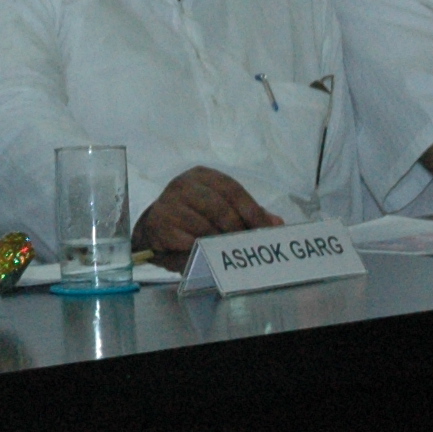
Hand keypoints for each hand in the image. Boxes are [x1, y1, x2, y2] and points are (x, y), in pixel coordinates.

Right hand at [136, 166, 280, 255]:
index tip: (265, 230)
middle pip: (219, 207)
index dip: (252, 211)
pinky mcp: (159, 224)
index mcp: (203, 175)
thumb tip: (278, 224)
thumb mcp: (220, 209)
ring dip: (219, 243)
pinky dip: (201, 251)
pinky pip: (187, 241)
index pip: (232, 189)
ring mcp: (169, 203)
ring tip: (230, 253)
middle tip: (248, 246)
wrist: (154, 229)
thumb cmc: (193, 216)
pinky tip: (209, 256)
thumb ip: (248, 214)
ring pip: (204, 226)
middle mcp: (184, 184)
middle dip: (237, 230)